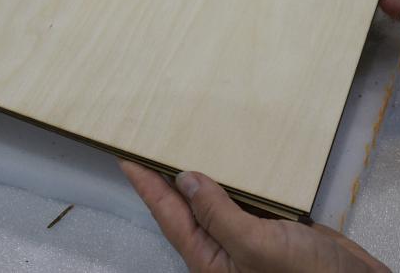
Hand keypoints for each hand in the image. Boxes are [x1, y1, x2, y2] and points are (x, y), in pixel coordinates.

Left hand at [120, 160, 388, 272]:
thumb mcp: (257, 246)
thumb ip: (218, 214)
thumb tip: (186, 180)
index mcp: (210, 259)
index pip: (168, 215)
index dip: (146, 185)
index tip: (126, 156)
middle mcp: (224, 247)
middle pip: (187, 206)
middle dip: (167, 176)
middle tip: (149, 142)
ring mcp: (248, 236)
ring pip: (217, 198)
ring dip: (203, 171)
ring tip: (182, 141)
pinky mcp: (274, 227)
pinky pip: (246, 197)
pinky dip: (237, 175)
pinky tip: (233, 155)